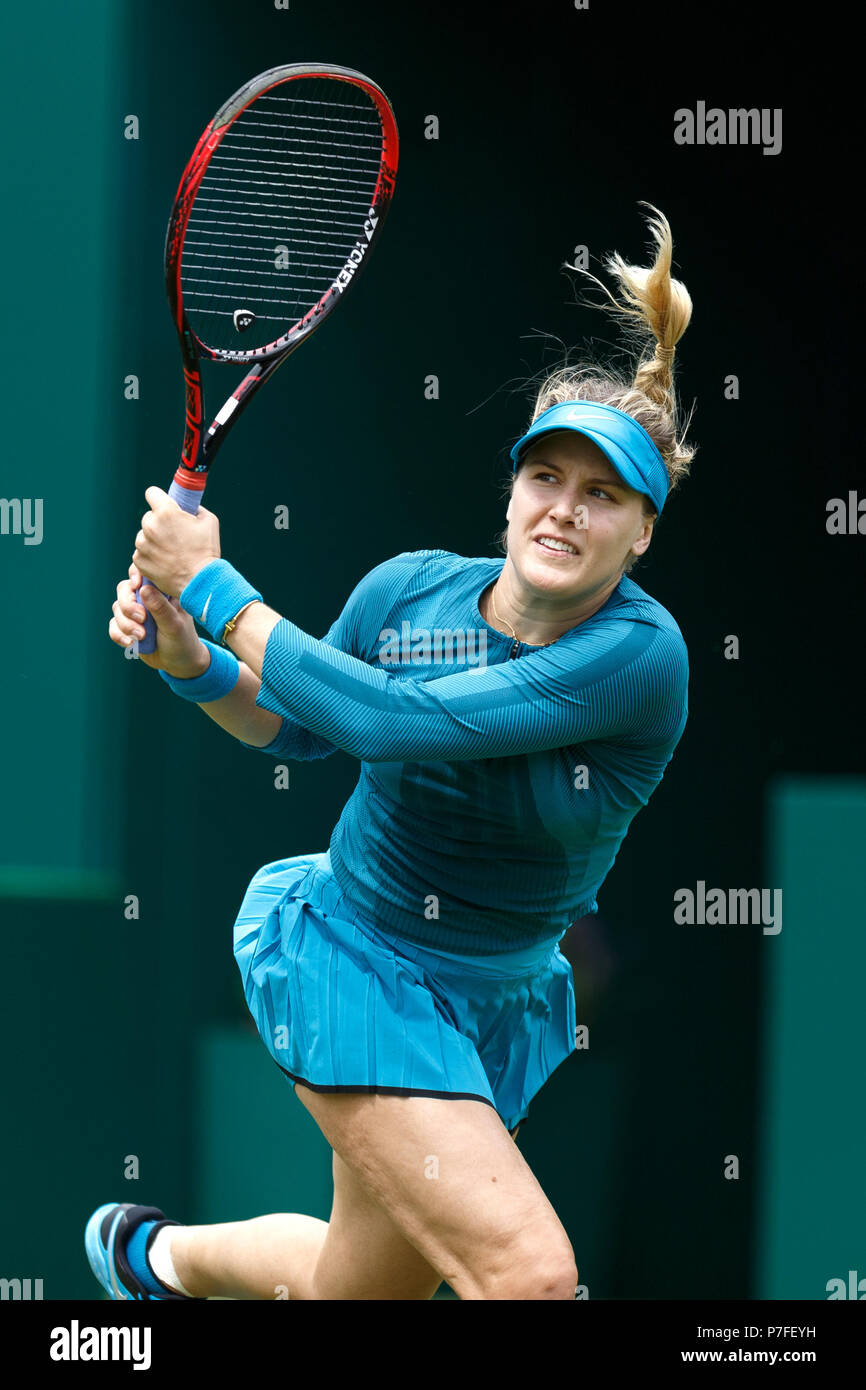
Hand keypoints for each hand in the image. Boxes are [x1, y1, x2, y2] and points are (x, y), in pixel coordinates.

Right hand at [110, 560, 210, 675]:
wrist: (179, 663)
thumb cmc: (182, 639)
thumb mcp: (175, 625)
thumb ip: (160, 608)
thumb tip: (143, 589)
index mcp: (161, 591)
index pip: (143, 572)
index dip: (135, 574)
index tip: (136, 585)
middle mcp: (146, 598)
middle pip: (124, 589)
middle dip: (128, 605)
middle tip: (141, 618)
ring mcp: (134, 612)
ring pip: (117, 608)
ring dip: (126, 623)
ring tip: (141, 636)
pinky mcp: (126, 627)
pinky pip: (113, 626)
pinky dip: (119, 634)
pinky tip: (131, 643)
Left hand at [131, 486, 220, 596]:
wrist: (200, 581)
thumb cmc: (206, 551)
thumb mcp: (209, 521)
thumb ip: (195, 509)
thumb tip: (188, 508)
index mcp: (166, 512)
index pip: (152, 493)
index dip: (159, 498)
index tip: (164, 505)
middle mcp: (150, 526)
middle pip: (149, 517)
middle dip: (159, 523)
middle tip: (174, 535)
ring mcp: (142, 544)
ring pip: (144, 535)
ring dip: (153, 540)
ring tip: (171, 551)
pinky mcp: (139, 560)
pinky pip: (141, 552)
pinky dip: (150, 555)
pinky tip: (165, 561)